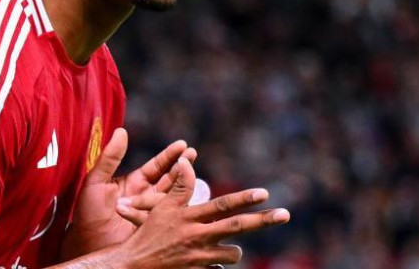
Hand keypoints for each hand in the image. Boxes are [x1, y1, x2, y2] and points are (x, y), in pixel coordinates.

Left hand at [60, 128, 196, 258]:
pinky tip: (183, 197)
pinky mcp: (154, 229)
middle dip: (182, 166)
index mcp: (134, 184)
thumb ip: (110, 157)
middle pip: (170, 179)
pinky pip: (166, 216)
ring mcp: (152, 213)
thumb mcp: (96, 181)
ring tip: (189, 170)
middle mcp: (146, 197)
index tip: (182, 145)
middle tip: (192, 153)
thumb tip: (121, 131)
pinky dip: (174, 206)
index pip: (156, 167)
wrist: (85, 242)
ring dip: (183, 183)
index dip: (169, 156)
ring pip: (173, 196)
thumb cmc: (87, 214)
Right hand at [117, 157, 289, 266]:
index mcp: (190, 219)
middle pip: (237, 228)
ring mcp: (201, 259)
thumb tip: (187, 161)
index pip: (222, 206)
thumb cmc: (147, 235)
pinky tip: (209, 263)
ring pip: (233, 254)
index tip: (265, 193)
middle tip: (285, 214)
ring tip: (223, 247)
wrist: (133, 267)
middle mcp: (199, 238)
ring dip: (233, 250)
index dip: (244, 199)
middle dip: (263, 220)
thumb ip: (179, 187)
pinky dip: (217, 266)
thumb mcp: (160, 208)